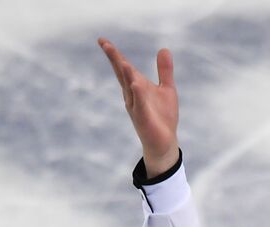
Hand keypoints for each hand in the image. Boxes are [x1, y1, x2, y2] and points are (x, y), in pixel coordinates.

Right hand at [96, 37, 179, 175]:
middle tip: (105, 44)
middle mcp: (132, 95)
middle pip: (122, 74)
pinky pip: (140, 104)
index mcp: (136, 87)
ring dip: (126, 75)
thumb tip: (164, 49)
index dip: (115, 54)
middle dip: (114, 60)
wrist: (165, 142)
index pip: (124, 68)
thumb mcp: (167, 89)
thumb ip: (164, 70)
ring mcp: (136, 107)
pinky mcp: (143, 119)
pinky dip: (138, 94)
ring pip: (129, 88)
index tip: (103, 40)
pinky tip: (136, 84)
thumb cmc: (163, 116)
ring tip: (123, 62)